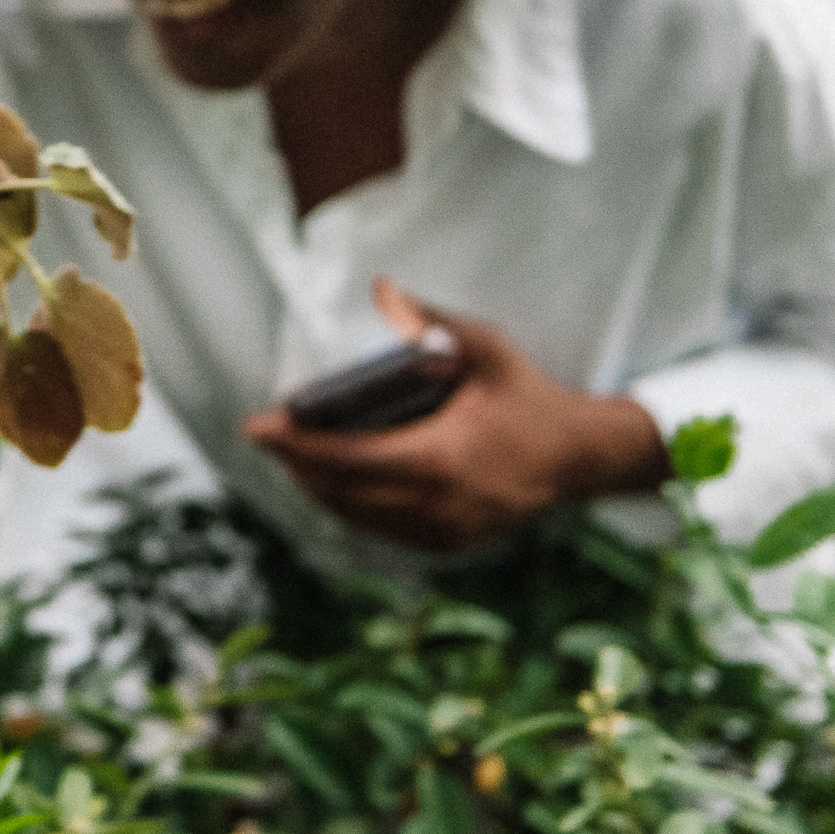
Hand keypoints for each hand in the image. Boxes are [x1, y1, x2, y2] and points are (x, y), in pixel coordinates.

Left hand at [244, 276, 668, 554]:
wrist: (578, 456)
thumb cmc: (527, 397)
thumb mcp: (486, 349)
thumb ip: (431, 320)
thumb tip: (383, 288)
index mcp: (439, 459)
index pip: (345, 458)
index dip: (294, 446)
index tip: (256, 427)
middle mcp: (436, 505)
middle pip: (340, 492)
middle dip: (297, 466)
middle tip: (270, 437)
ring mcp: (442, 532)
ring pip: (357, 517)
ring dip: (319, 488)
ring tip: (294, 457)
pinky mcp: (448, 545)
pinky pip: (383, 528)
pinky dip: (353, 506)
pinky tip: (336, 482)